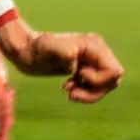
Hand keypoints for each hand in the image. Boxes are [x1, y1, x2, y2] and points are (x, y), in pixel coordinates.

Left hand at [0, 17, 122, 103]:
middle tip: (71, 93)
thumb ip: (61, 50)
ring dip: (90, 94)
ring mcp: (93, 59)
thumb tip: (74, 54)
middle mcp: (97, 50)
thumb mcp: (45, 48)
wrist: (24, 50)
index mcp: (93, 45)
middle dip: (96, 91)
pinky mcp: (86, 67)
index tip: (79, 77)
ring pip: (107, 85)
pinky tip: (68, 89)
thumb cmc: (34, 48)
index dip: (99, 81)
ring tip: (69, 93)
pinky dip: (86, 92)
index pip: (114, 71)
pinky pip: (97, 85)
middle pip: (113, 80)